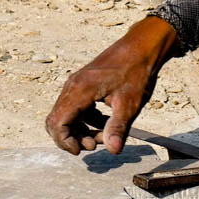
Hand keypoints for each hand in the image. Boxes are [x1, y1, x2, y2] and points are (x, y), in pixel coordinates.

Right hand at [45, 15, 179, 154]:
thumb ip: (118, 127)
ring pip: (66, 115)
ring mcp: (76, 84)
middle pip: (57, 121)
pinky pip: (76, 108)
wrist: (141, 48)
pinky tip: (105, 122)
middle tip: (96, 143)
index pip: (57, 123)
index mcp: (80, 91)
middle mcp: (72, 86)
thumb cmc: (136, 72)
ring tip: (104, 135)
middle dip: (72, 138)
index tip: (83, 150)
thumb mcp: (129, 104)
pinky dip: (86, 121)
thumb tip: (113, 150)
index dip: (65, 142)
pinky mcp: (83, 85)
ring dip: (81, 131)